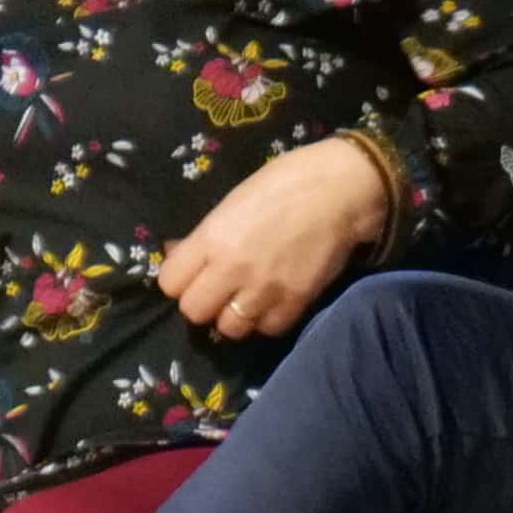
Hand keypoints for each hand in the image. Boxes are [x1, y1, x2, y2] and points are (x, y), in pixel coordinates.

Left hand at [156, 133, 393, 340]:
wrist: (342, 190)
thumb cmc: (284, 183)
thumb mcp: (232, 202)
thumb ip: (203, 235)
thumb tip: (177, 253)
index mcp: (211, 239)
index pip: (170, 284)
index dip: (179, 280)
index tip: (193, 274)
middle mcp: (231, 269)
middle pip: (194, 312)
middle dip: (203, 303)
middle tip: (219, 290)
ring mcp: (265, 289)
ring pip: (230, 328)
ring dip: (235, 315)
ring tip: (247, 299)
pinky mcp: (296, 301)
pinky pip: (268, 328)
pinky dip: (267, 319)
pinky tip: (273, 301)